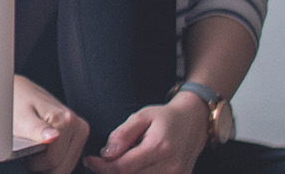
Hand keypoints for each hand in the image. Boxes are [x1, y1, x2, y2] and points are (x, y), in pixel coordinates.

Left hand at [14, 75, 89, 173]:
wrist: (16, 89)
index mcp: (66, 121)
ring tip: (34, 147)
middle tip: (28, 150)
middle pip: (63, 166)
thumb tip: (53, 137)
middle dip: (43, 165)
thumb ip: (36, 129)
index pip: (53, 162)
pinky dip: (54, 158)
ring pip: (66, 165)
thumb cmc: (15, 101)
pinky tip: (43, 148)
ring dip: (48, 163)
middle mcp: (78, 125)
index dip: (34, 164)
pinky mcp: (77, 134)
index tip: (24, 153)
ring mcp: (79, 130)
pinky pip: (67, 158)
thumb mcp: (20, 117)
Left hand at [83, 97, 210, 173]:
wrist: (195, 121)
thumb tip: (106, 153)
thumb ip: (122, 134)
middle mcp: (170, 166)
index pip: (123, 167)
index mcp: (159, 148)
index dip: (102, 167)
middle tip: (100, 162)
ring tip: (116, 163)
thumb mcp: (141, 116)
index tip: (89, 160)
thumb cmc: (165, 117)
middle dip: (110, 172)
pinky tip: (132, 167)